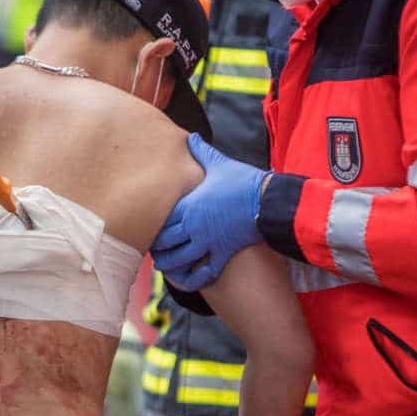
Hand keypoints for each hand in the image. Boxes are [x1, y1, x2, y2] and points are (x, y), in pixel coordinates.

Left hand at [151, 133, 268, 290]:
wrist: (269, 201)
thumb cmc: (243, 181)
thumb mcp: (220, 164)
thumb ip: (201, 152)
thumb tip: (190, 136)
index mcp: (189, 206)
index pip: (160, 220)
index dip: (151, 226)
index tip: (148, 226)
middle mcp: (193, 226)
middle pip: (163, 242)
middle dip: (156, 247)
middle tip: (153, 248)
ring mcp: (207, 242)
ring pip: (178, 261)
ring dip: (169, 265)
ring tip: (165, 266)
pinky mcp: (222, 254)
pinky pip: (203, 273)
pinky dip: (192, 279)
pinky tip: (186, 279)